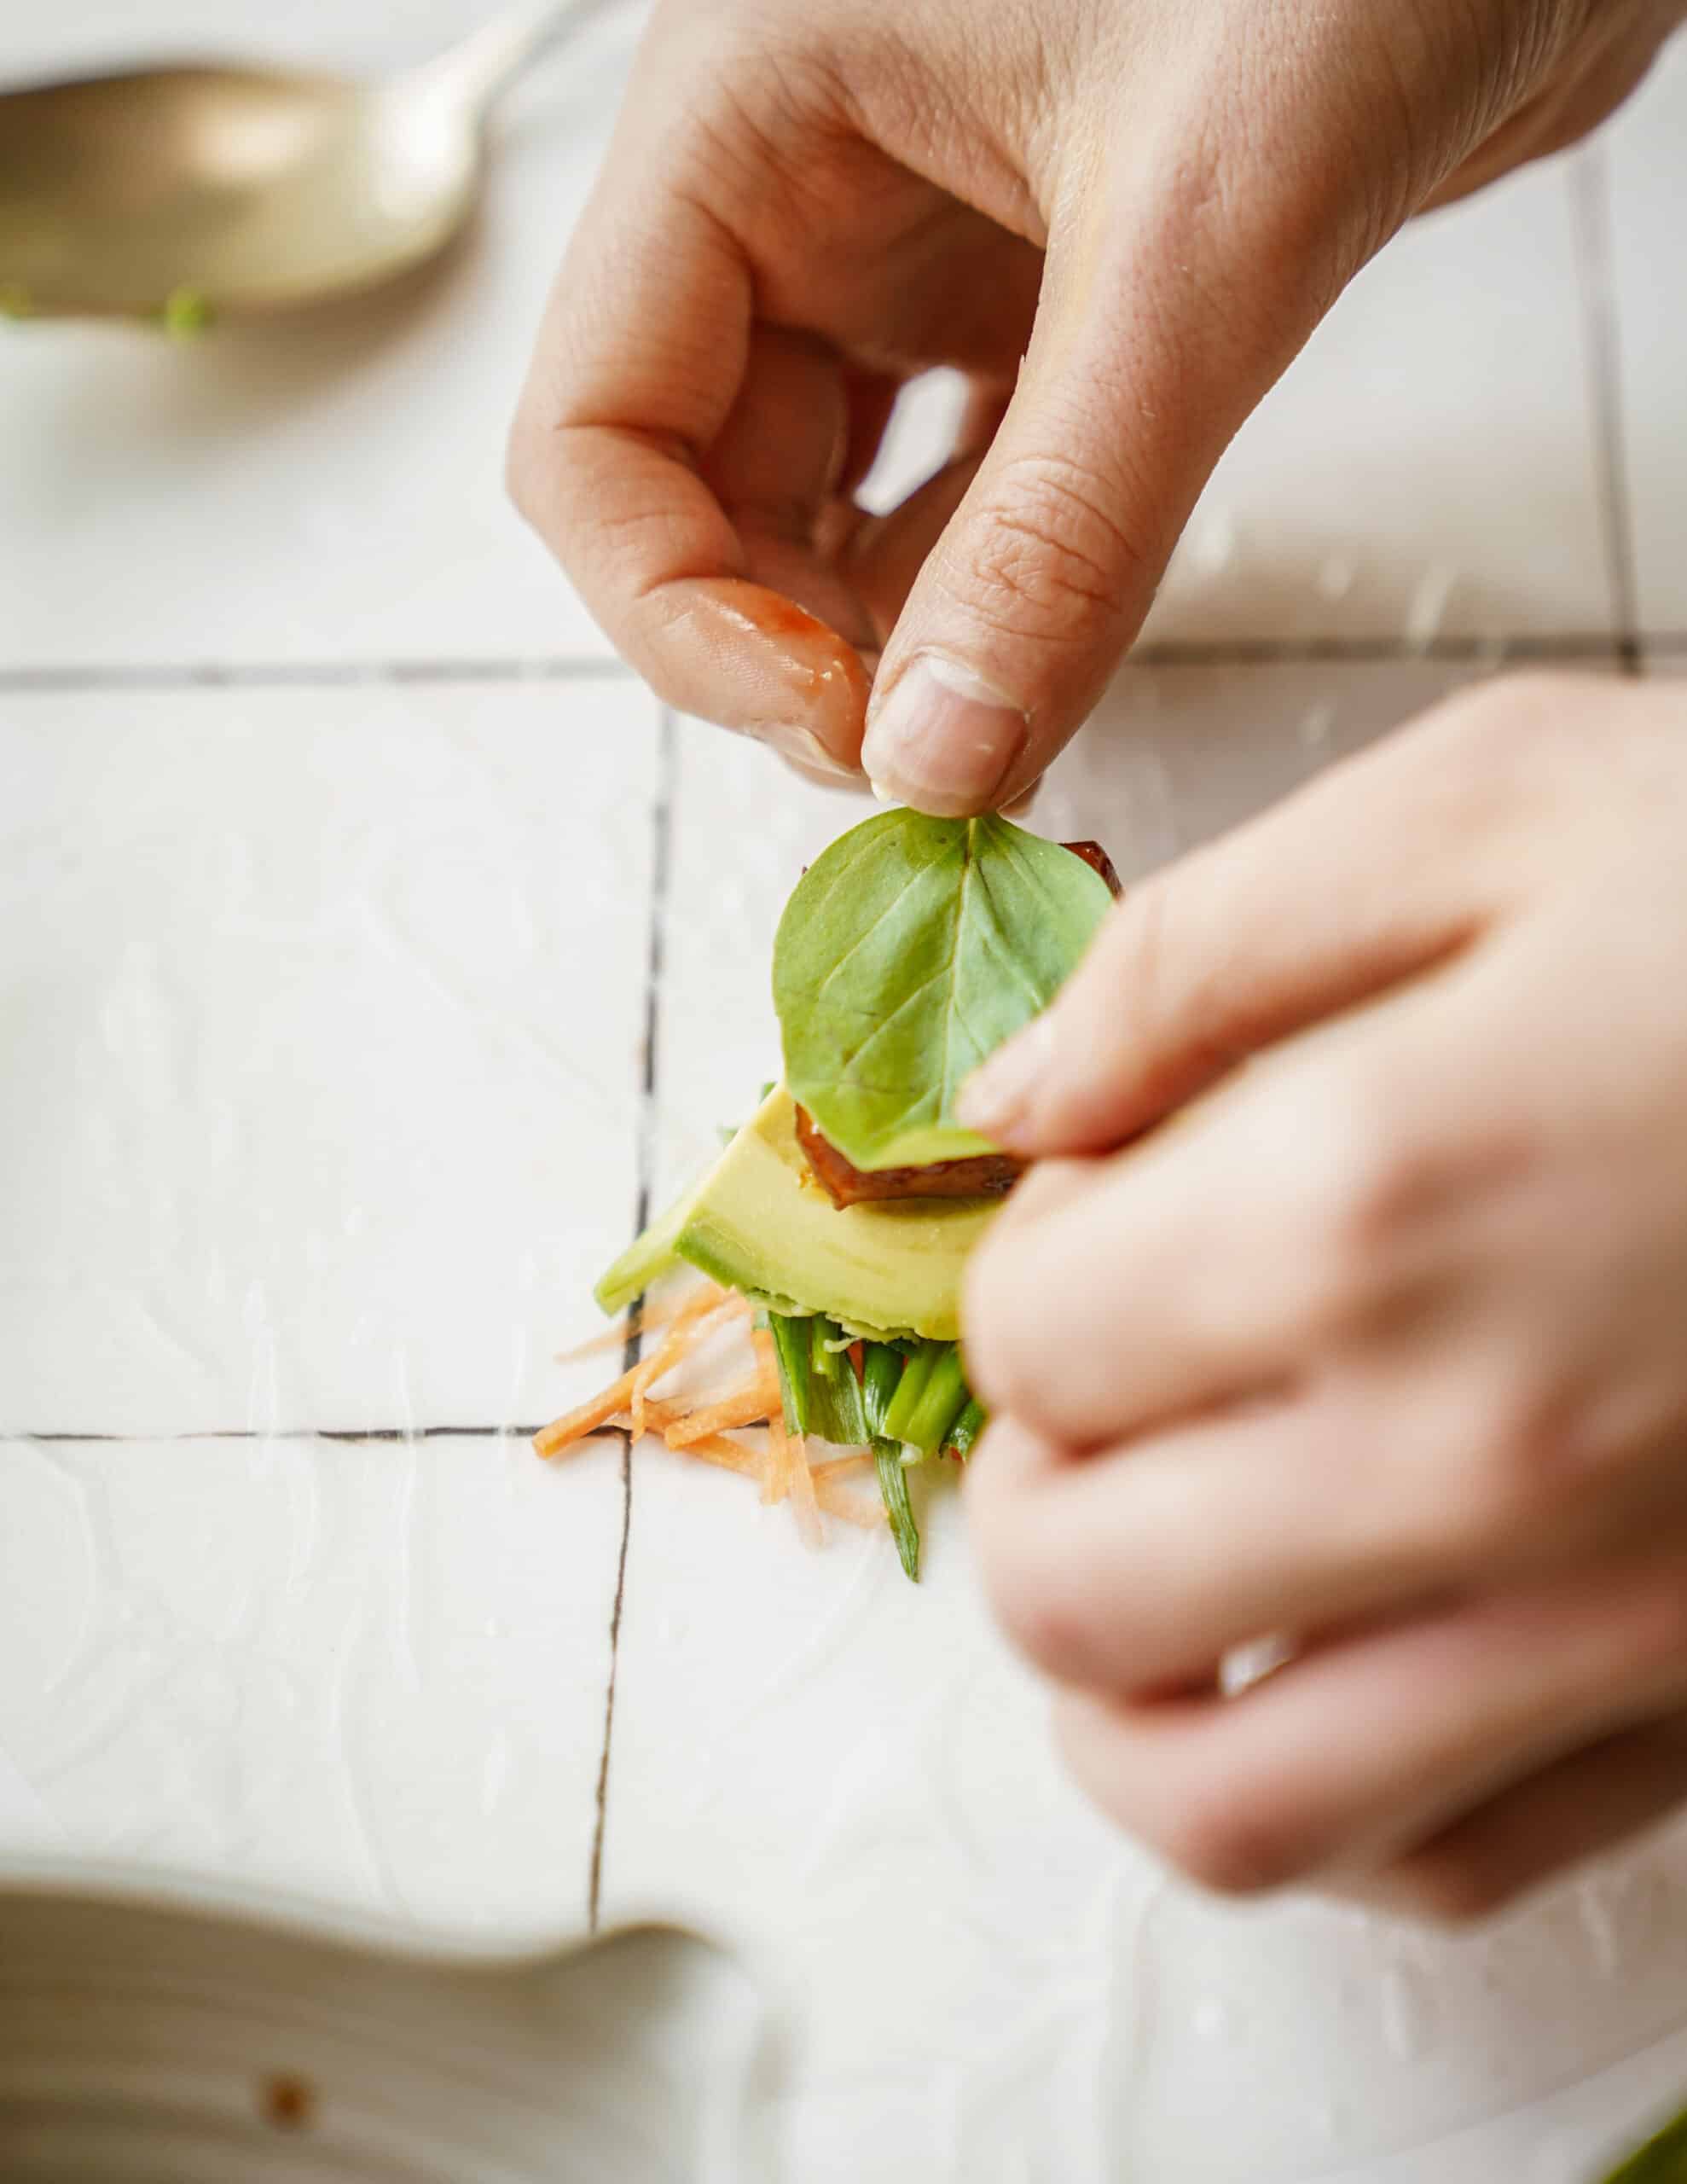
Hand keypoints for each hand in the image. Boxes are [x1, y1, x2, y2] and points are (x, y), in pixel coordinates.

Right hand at [510, 0, 1680, 809]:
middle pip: (702, 489)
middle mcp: (809, 181)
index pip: (598, 428)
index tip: (837, 724)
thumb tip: (946, 755)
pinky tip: (1041, 654)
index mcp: (750, 109)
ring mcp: (922, 237)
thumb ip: (1065, 518)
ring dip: (891, 638)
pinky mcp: (1042, 287)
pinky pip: (965, 483)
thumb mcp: (1201, 230)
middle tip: (933, 760)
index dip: (681, 613)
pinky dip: (991, 588)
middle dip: (796, 649)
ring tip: (993, 727)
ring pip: (830, 503)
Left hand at [960, 674, 1686, 1919]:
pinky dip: (1322, 1799)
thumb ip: (1199, 953)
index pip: (1030, 1335)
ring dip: (1121, 1692)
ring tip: (1153, 1556)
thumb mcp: (1495, 802)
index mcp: (1370, 1205)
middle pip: (1071, 1587)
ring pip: (1222, 1803)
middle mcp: (1472, 1455)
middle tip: (1104, 1377)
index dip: (1033, 1259)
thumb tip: (1015, 1100)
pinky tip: (1328, 1660)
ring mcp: (1611, 1622)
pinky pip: (1441, 1863)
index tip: (1113, 1204)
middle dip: (1037, 1477)